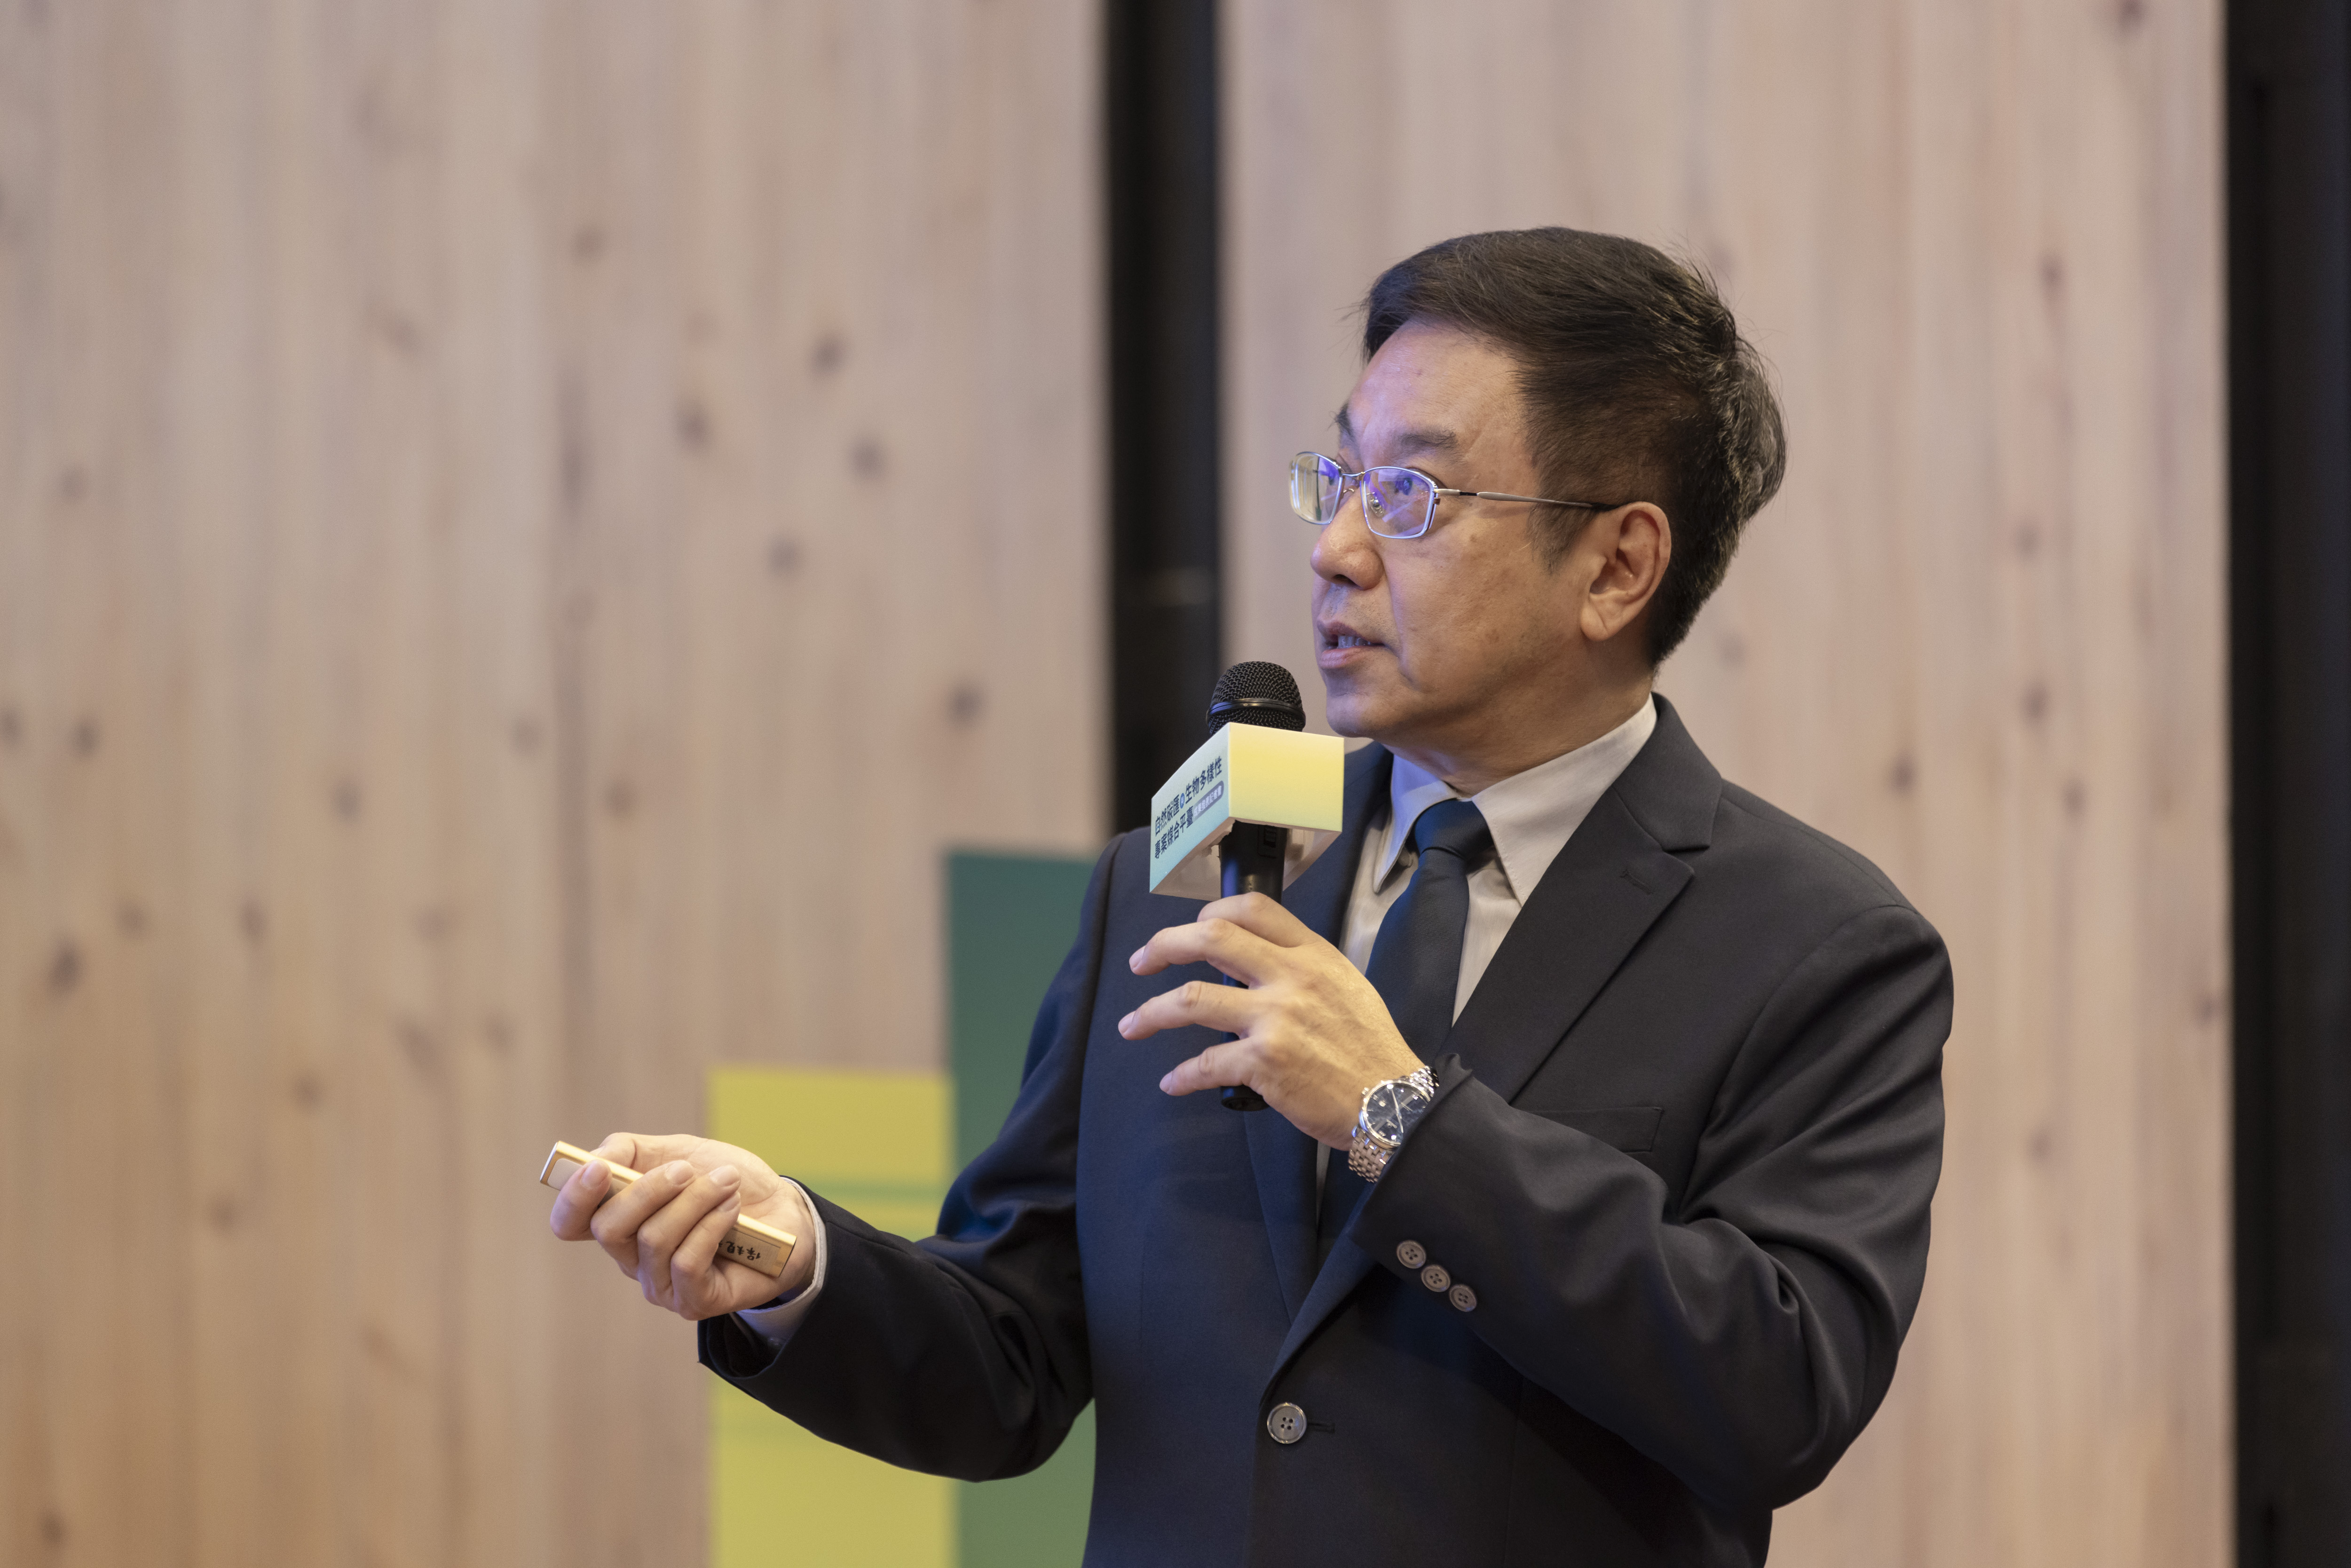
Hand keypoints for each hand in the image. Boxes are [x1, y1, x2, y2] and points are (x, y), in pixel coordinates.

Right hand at [547, 1132, 816, 1319]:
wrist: (785, 1212)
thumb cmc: (727, 1182)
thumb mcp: (681, 1151)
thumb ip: (632, 1150)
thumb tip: (596, 1158)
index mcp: (620, 1219)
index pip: (570, 1222)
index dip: (574, 1198)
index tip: (600, 1169)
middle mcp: (630, 1258)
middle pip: (610, 1229)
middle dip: (649, 1190)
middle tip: (688, 1169)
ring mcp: (659, 1284)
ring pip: (654, 1240)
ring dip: (695, 1201)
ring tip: (727, 1183)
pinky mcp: (692, 1302)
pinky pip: (686, 1263)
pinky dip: (711, 1225)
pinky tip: (732, 1208)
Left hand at [1119, 892, 1423, 1146]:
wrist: (1393, 1104)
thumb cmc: (1370, 1051)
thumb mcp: (1345, 987)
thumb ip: (1300, 969)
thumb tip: (1252, 964)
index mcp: (1312, 955)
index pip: (1252, 908)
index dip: (1209, 912)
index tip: (1188, 930)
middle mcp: (1291, 977)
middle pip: (1210, 939)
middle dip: (1163, 946)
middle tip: (1140, 962)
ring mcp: (1275, 1019)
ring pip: (1191, 999)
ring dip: (1150, 1013)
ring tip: (1131, 1025)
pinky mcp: (1264, 1063)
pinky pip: (1204, 1063)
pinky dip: (1181, 1075)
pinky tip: (1173, 1082)